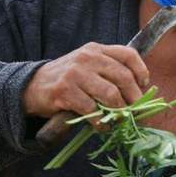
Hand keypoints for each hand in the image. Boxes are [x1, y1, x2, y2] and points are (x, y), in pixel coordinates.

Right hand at [22, 42, 149, 130]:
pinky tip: (102, 127)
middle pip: (123, 77)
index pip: (128, 54)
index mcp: (96, 49)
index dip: (141, 70)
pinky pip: (92, 110)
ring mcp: (75, 73)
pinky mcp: (65, 91)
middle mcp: (87, 58)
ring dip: (119, 112)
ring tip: (119, 120)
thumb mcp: (87, 66)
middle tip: (136, 111)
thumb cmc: (67, 79)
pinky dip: (101, 122)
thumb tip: (139, 92)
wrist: (31, 86)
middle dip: (134, 98)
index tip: (144, 85)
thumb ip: (109, 71)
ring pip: (110, 94)